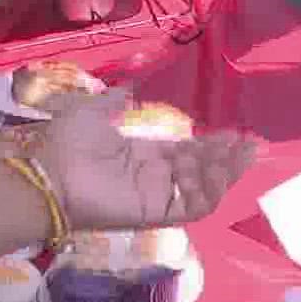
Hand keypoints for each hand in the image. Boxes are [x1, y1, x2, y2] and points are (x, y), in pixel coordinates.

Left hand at [36, 88, 258, 230]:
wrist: (50, 173)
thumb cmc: (67, 144)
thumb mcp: (93, 112)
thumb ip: (114, 102)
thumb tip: (127, 89)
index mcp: (143, 155)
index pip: (187, 152)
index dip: (212, 144)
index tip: (235, 133)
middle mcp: (154, 177)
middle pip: (202, 170)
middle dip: (226, 157)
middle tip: (250, 143)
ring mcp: (156, 196)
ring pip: (202, 190)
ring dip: (223, 173)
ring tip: (241, 154)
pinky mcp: (154, 213)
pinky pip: (190, 207)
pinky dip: (207, 191)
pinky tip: (217, 171)